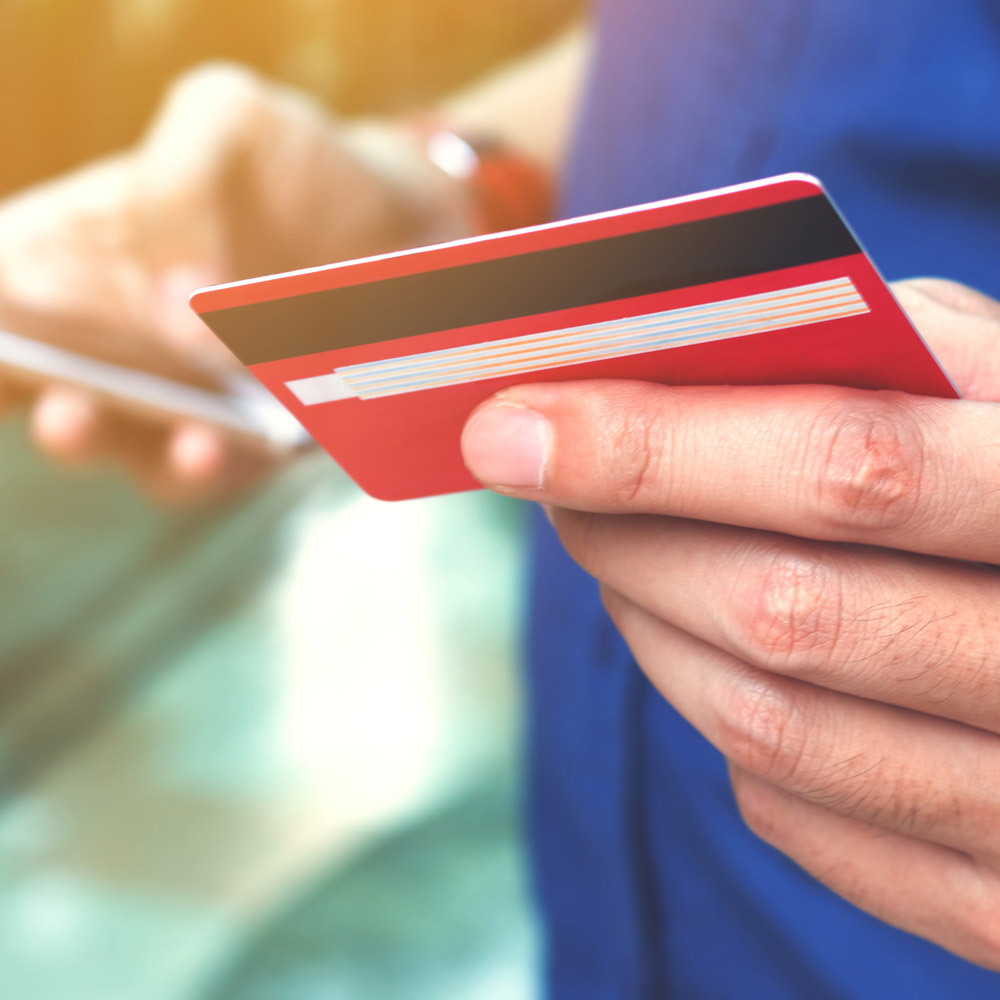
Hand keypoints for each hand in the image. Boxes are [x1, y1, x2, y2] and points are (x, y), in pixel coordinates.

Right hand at [0, 63, 472, 502]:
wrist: (401, 217)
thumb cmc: (297, 164)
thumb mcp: (228, 121)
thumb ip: (175, 183)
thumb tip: (172, 312)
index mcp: (80, 263)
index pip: (10, 311)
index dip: (2, 338)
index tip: (8, 347)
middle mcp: (124, 347)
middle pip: (61, 400)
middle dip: (61, 415)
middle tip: (68, 408)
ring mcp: (191, 403)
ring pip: (150, 455)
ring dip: (162, 458)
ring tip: (191, 441)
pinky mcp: (260, 441)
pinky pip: (236, 470)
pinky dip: (236, 466)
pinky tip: (246, 440)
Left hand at [461, 278, 999, 968]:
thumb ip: (872, 352)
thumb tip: (659, 368)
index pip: (841, 463)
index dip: (651, 446)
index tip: (506, 427)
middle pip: (785, 610)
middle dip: (624, 537)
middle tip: (540, 476)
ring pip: (775, 727)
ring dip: (650, 630)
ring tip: (611, 553)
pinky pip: (808, 818)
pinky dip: (727, 731)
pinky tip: (710, 656)